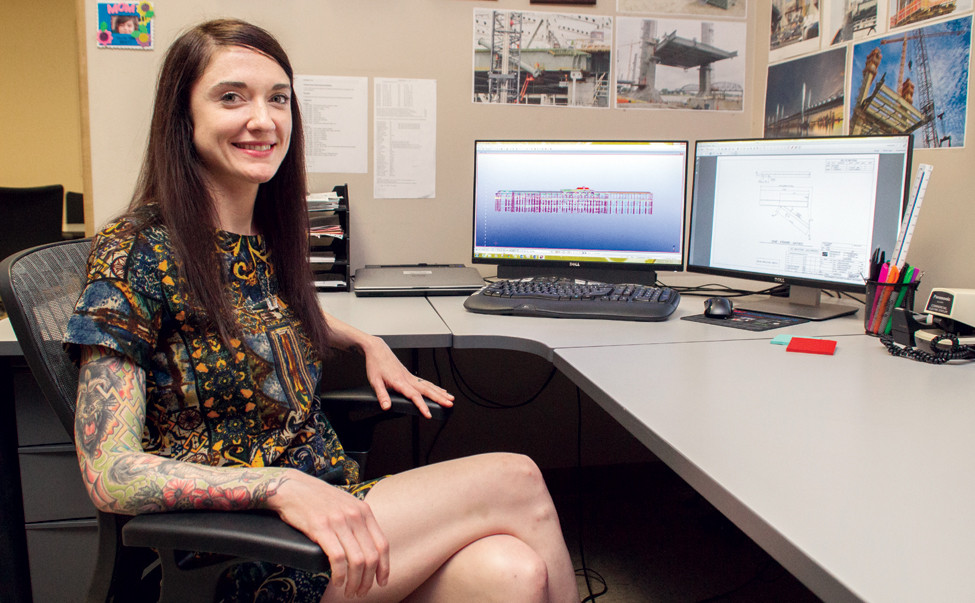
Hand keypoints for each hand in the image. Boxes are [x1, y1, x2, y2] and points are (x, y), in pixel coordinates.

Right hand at [270, 470, 389, 597]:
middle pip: (371, 557)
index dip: (384, 567)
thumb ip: (358, 520)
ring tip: (349, 591)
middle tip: (360, 592)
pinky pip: (338, 558)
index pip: (382, 545)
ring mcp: (339, 521)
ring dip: (355, 582)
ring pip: (357, 561)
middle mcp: (355, 516)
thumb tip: (367, 543)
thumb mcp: (346, 504)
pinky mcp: (321, 528)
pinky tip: (338, 582)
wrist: (292, 487)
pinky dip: (340, 575)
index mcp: (364, 511)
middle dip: (368, 580)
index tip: (381, 582)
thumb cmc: (318, 499)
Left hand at [360, 335, 453, 417]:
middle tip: (450, 404)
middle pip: (427, 390)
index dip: (422, 405)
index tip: (428, 414)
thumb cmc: (376, 364)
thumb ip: (382, 395)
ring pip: (428, 385)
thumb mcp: (375, 381)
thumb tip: (386, 407)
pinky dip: (435, 387)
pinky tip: (440, 390)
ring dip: (440, 392)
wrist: (377, 350)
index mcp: (400, 381)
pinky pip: (425, 382)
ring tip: (450, 398)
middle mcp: (408, 378)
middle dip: (439, 398)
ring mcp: (410, 376)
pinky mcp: (410, 375)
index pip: (414, 396)